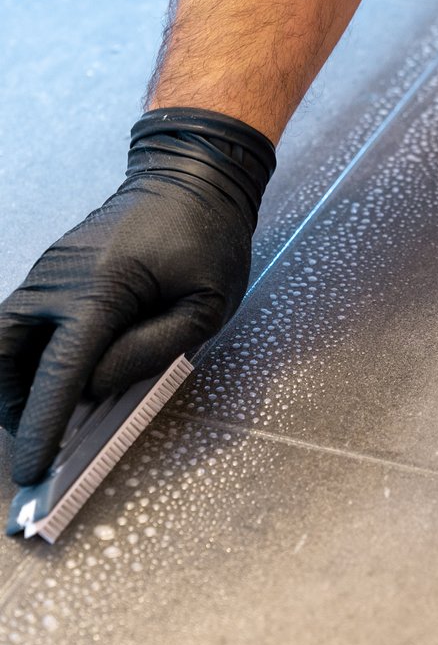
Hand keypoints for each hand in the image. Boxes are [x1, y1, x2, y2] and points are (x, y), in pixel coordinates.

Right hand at [0, 108, 274, 484]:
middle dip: (13, 410)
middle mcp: (60, 279)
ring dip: (11, 383)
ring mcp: (50, 269)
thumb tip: (98, 385)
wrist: (191, 176)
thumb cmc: (209, 239)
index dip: (43, 423)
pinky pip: (23, 318)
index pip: (62, 371)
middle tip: (31, 451)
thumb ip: (153, 349)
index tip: (33, 467)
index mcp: (101, 289)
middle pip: (10, 356)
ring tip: (33, 419)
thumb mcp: (205, 305)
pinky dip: (24, 356)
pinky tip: (45, 377)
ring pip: (5, 338)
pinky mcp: (54, 267)